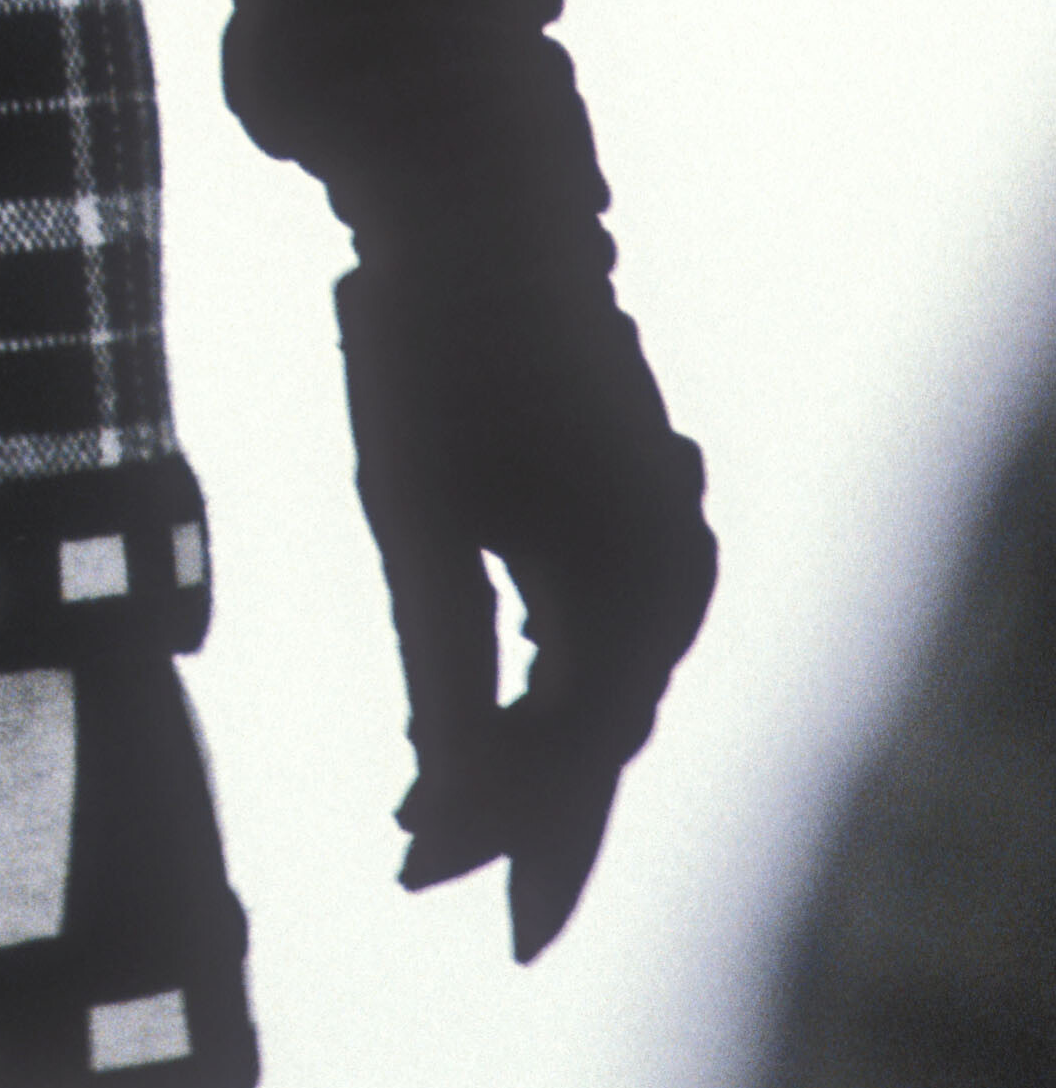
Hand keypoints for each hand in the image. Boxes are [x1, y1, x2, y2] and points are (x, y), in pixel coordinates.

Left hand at [335, 246, 715, 959]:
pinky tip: (485, 717)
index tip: (415, 884)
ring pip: (596, 678)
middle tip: (416, 865)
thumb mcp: (415, 516)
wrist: (472, 203)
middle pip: (594, 722)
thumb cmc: (433, 352)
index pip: (571, 747)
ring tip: (431, 814)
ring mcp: (662, 532)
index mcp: (634, 575)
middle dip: (511, 801)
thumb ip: (440, 664)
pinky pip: (594, 622)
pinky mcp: (630, 504)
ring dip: (524, 745)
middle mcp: (672, 563)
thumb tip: (446, 804)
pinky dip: (538, 677)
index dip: (498, 830)